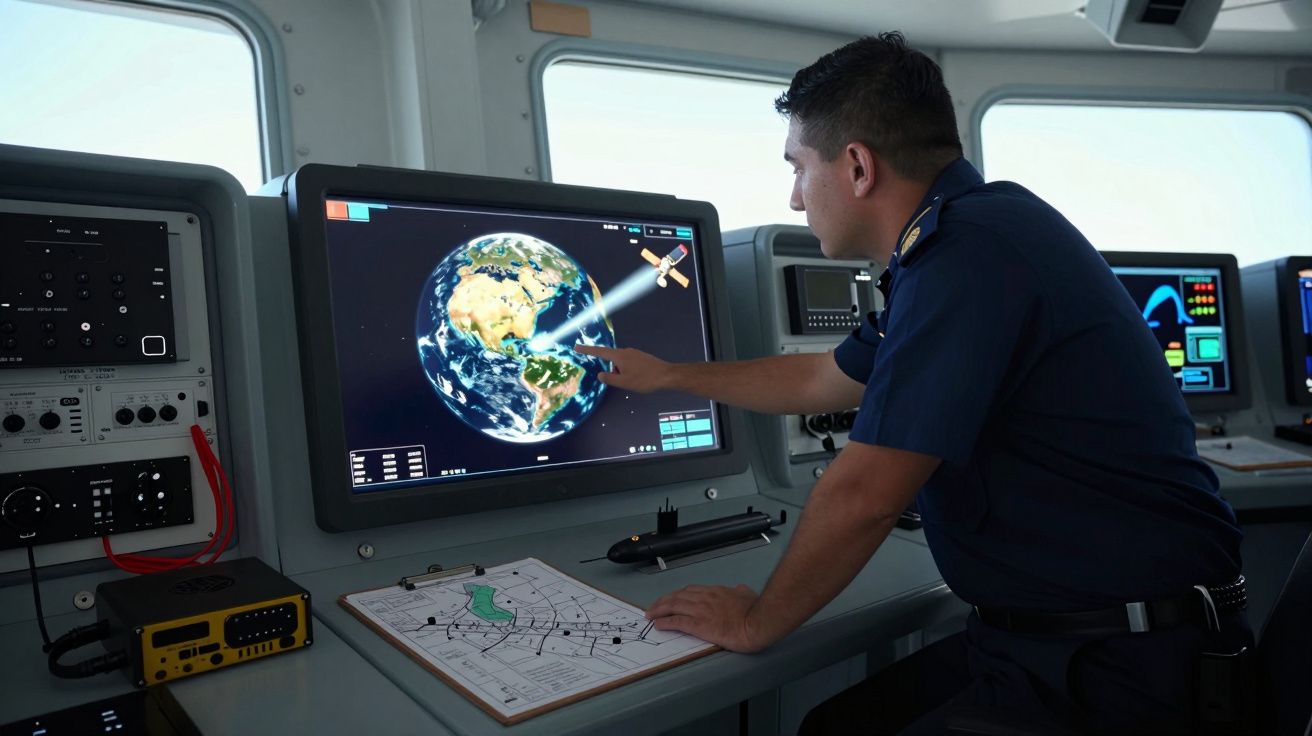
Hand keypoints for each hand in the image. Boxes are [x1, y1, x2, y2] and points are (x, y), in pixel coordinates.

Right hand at [574, 344, 672, 393]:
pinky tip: (638, 379)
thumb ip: (609, 379)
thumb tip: (600, 375)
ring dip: (621, 373)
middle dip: (613, 371)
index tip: (576, 347)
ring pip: (620, 363)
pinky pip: (628, 363)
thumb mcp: (624, 382)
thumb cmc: (644, 379)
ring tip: (634, 382)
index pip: (599, 351)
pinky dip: (628, 371)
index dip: (587, 350)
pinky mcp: (640, 357)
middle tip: (623, 381)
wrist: (666, 375)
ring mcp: (634, 353)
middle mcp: (625, 351)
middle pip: (611, 359)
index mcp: (619, 356)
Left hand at [646, 584, 774, 652]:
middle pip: (677, 597)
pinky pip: (677, 621)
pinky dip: (666, 622)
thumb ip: (741, 591)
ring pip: (674, 606)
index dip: (677, 595)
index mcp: (715, 591)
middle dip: (663, 601)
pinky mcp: (699, 625)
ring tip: (650, 614)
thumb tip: (739, 588)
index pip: (690, 591)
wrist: (757, 622)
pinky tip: (658, 624)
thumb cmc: (755, 610)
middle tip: (654, 607)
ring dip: (659, 610)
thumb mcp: (747, 594)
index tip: (670, 599)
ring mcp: (701, 611)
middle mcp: (705, 598)